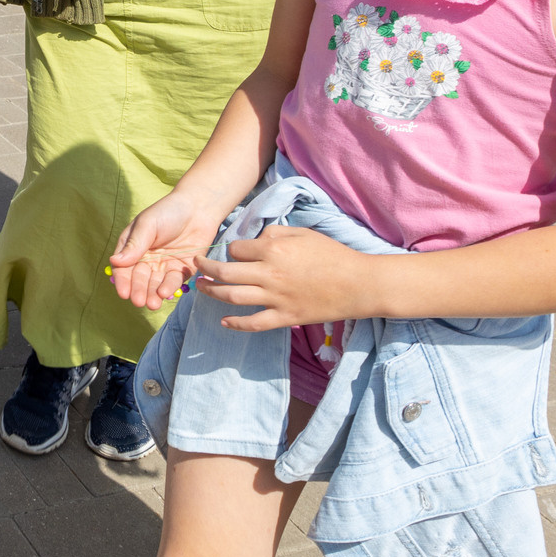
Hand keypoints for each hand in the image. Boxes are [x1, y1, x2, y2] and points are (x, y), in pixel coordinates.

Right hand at [106, 189, 220, 309]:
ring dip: (152, 294)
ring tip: (152, 304)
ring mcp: (164, 266)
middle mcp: (147, 260)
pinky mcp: (182, 270)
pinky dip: (169, 288)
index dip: (123, 281)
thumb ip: (134, 244)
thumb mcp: (148, 224)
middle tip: (138, 301)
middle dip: (138, 291)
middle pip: (139, 279)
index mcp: (133, 248)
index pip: (124, 267)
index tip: (123, 292)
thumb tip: (115, 261)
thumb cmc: (169, 211)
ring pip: (155, 284)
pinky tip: (164, 293)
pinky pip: (174, 282)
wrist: (199, 207)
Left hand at [190, 224, 380, 330]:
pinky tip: (223, 321)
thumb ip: (276, 233)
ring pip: (233, 297)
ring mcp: (276, 298)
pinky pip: (254, 323)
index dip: (231, 249)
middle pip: (226, 272)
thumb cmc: (333, 255)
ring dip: (212, 293)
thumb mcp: (304, 233)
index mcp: (274, 250)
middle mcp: (270, 274)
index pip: (237, 249)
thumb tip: (256, 237)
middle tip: (196, 265)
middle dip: (206, 268)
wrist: (359, 284)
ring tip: (199, 289)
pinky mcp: (285, 317)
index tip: (231, 252)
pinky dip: (236, 324)